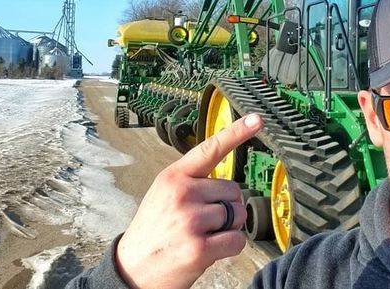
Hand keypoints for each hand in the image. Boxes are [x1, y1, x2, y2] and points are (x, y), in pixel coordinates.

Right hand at [115, 113, 262, 288]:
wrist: (132, 269)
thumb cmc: (152, 231)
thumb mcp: (163, 195)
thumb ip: (191, 182)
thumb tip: (224, 180)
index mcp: (173, 177)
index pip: (210, 149)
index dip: (237, 132)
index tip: (257, 119)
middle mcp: (182, 194)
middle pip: (233, 190)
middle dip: (226, 207)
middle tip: (203, 222)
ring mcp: (191, 221)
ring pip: (238, 215)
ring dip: (229, 228)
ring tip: (203, 235)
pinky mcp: (200, 248)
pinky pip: (237, 240)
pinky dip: (230, 246)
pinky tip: (209, 250)